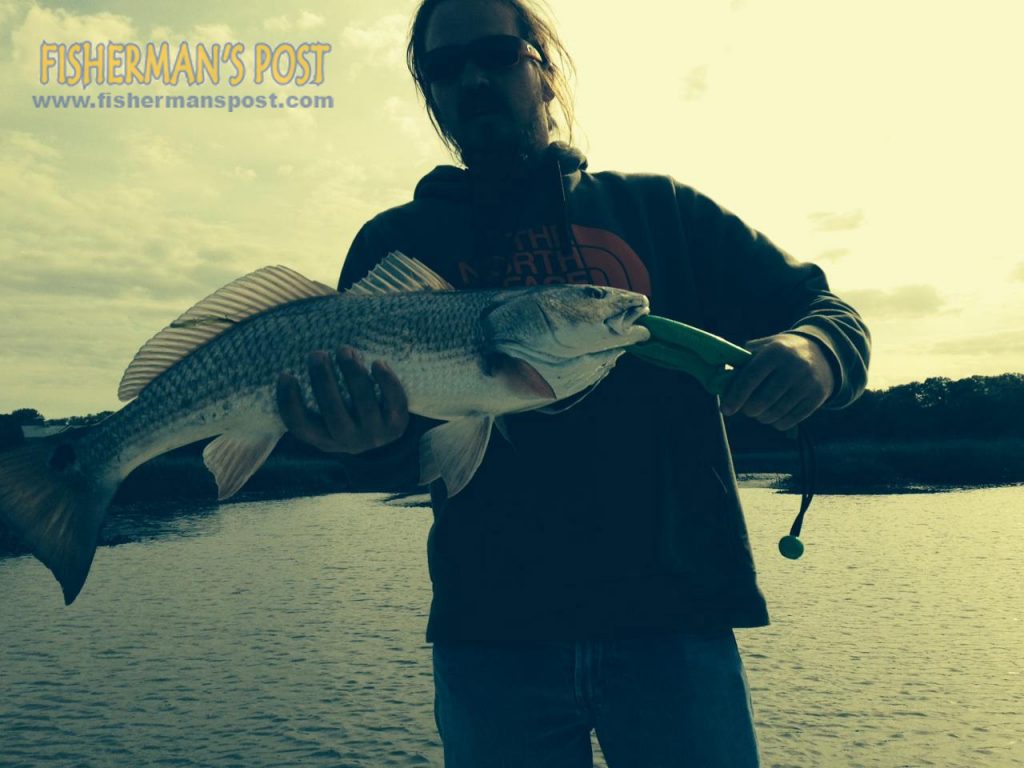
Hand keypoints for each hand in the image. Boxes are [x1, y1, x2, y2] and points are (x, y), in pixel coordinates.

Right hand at [276, 345, 409, 453]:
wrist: (384, 432)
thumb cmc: (347, 412)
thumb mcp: (327, 412)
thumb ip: (316, 393)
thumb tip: (304, 357)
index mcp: (322, 438)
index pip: (300, 426)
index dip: (290, 403)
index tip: (286, 374)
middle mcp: (348, 441)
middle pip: (333, 413)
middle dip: (324, 382)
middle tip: (316, 354)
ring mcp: (374, 435)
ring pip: (364, 405)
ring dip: (353, 375)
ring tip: (344, 350)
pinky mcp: (397, 425)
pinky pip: (394, 403)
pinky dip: (387, 383)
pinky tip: (377, 363)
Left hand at [719, 333, 834, 431]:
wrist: (821, 354)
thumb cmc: (780, 353)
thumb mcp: (763, 348)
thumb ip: (741, 362)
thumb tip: (720, 381)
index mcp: (775, 351)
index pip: (750, 377)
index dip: (735, 396)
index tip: (726, 409)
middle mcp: (793, 366)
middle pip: (763, 400)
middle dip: (749, 410)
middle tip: (746, 409)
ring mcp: (807, 382)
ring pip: (776, 412)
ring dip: (762, 417)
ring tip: (759, 412)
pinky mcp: (817, 396)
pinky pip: (791, 419)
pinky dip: (777, 422)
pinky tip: (773, 416)